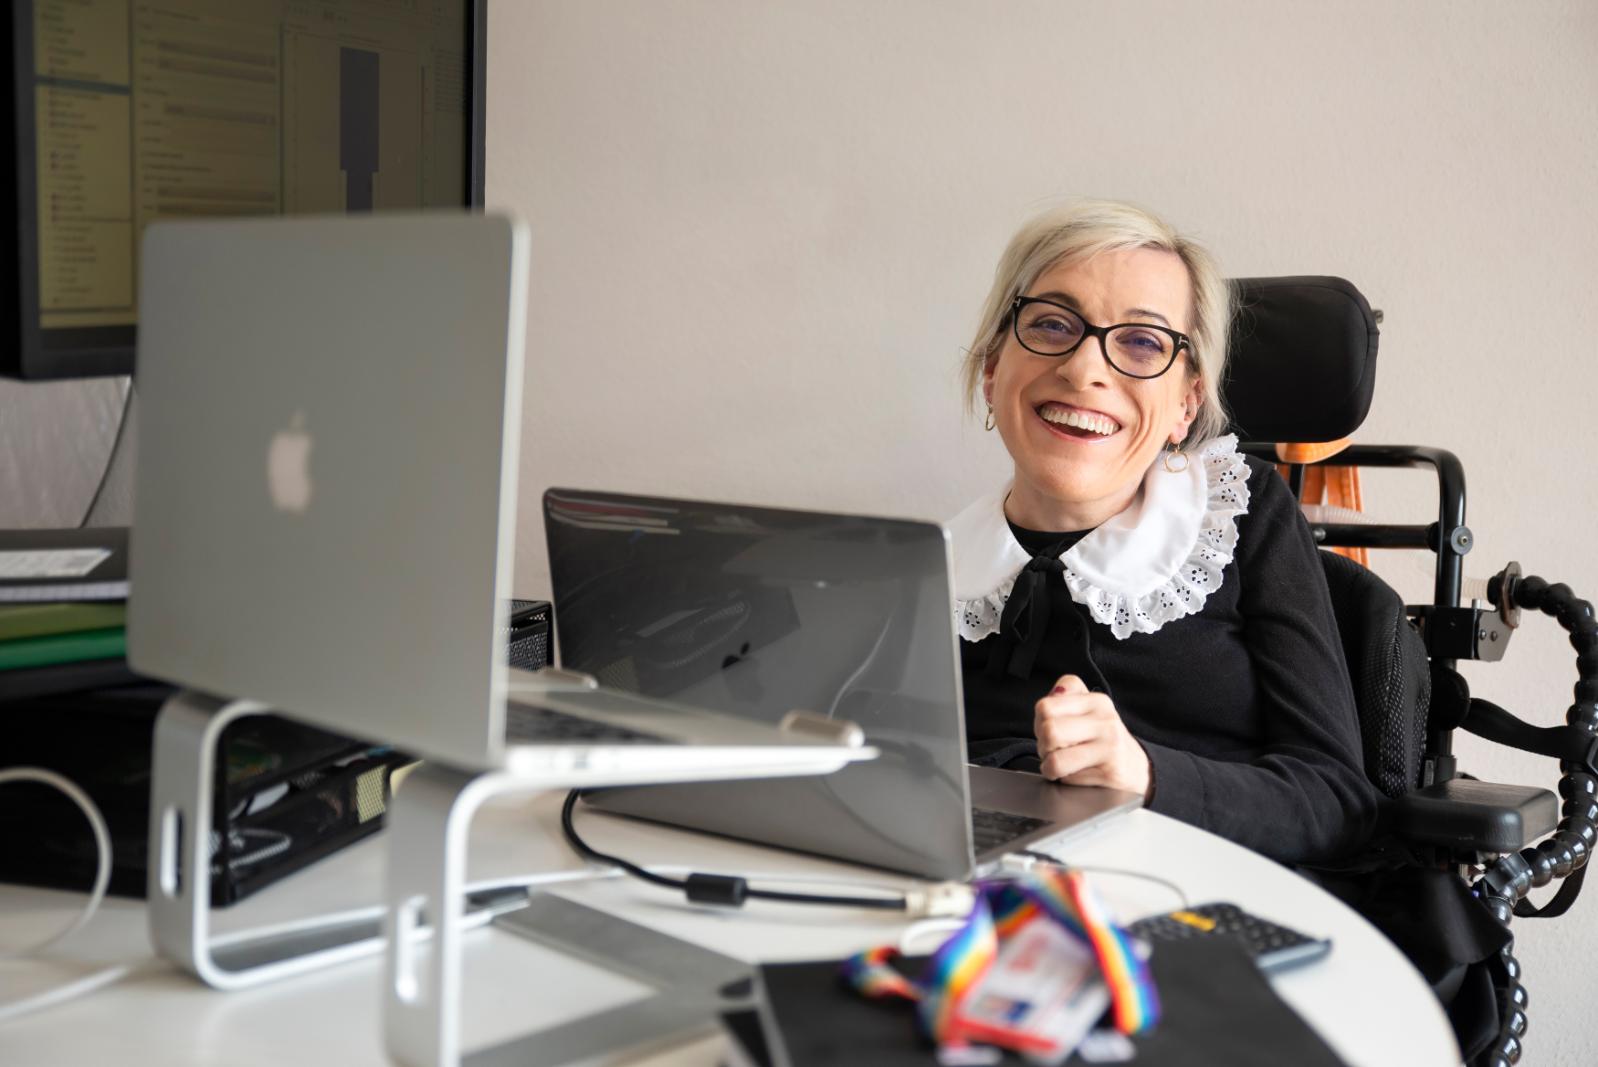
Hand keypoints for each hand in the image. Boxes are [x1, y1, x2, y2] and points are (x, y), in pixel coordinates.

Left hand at [1033, 674, 1151, 798]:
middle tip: (1052, 751)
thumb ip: (1063, 699)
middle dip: (1043, 746)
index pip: (1046, 707)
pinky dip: (1064, 780)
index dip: (1039, 723)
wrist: (1136, 769)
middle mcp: (1105, 719)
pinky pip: (1069, 777)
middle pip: (1049, 730)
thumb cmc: (1102, 740)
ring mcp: (1110, 744)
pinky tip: (1076, 774)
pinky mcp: (1111, 770)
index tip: (1049, 732)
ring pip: (1055, 757)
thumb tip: (1045, 705)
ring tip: (1060, 765)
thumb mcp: (1086, 712)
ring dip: (1050, 766)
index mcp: (1096, 701)